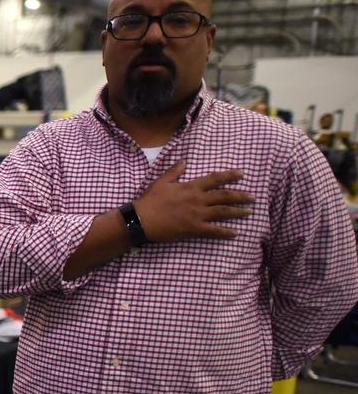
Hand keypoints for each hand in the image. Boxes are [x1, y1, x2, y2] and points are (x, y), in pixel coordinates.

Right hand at [134, 161, 252, 242]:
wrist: (141, 220)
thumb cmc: (149, 201)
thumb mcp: (161, 182)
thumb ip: (174, 171)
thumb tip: (185, 161)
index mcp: (191, 187)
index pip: (215, 179)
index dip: (229, 176)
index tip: (241, 174)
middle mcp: (198, 199)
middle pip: (224, 196)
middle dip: (240, 196)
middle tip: (253, 197)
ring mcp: (197, 215)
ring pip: (223, 212)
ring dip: (238, 212)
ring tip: (249, 212)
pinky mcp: (194, 229)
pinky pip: (214, 230)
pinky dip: (226, 232)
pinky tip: (236, 233)